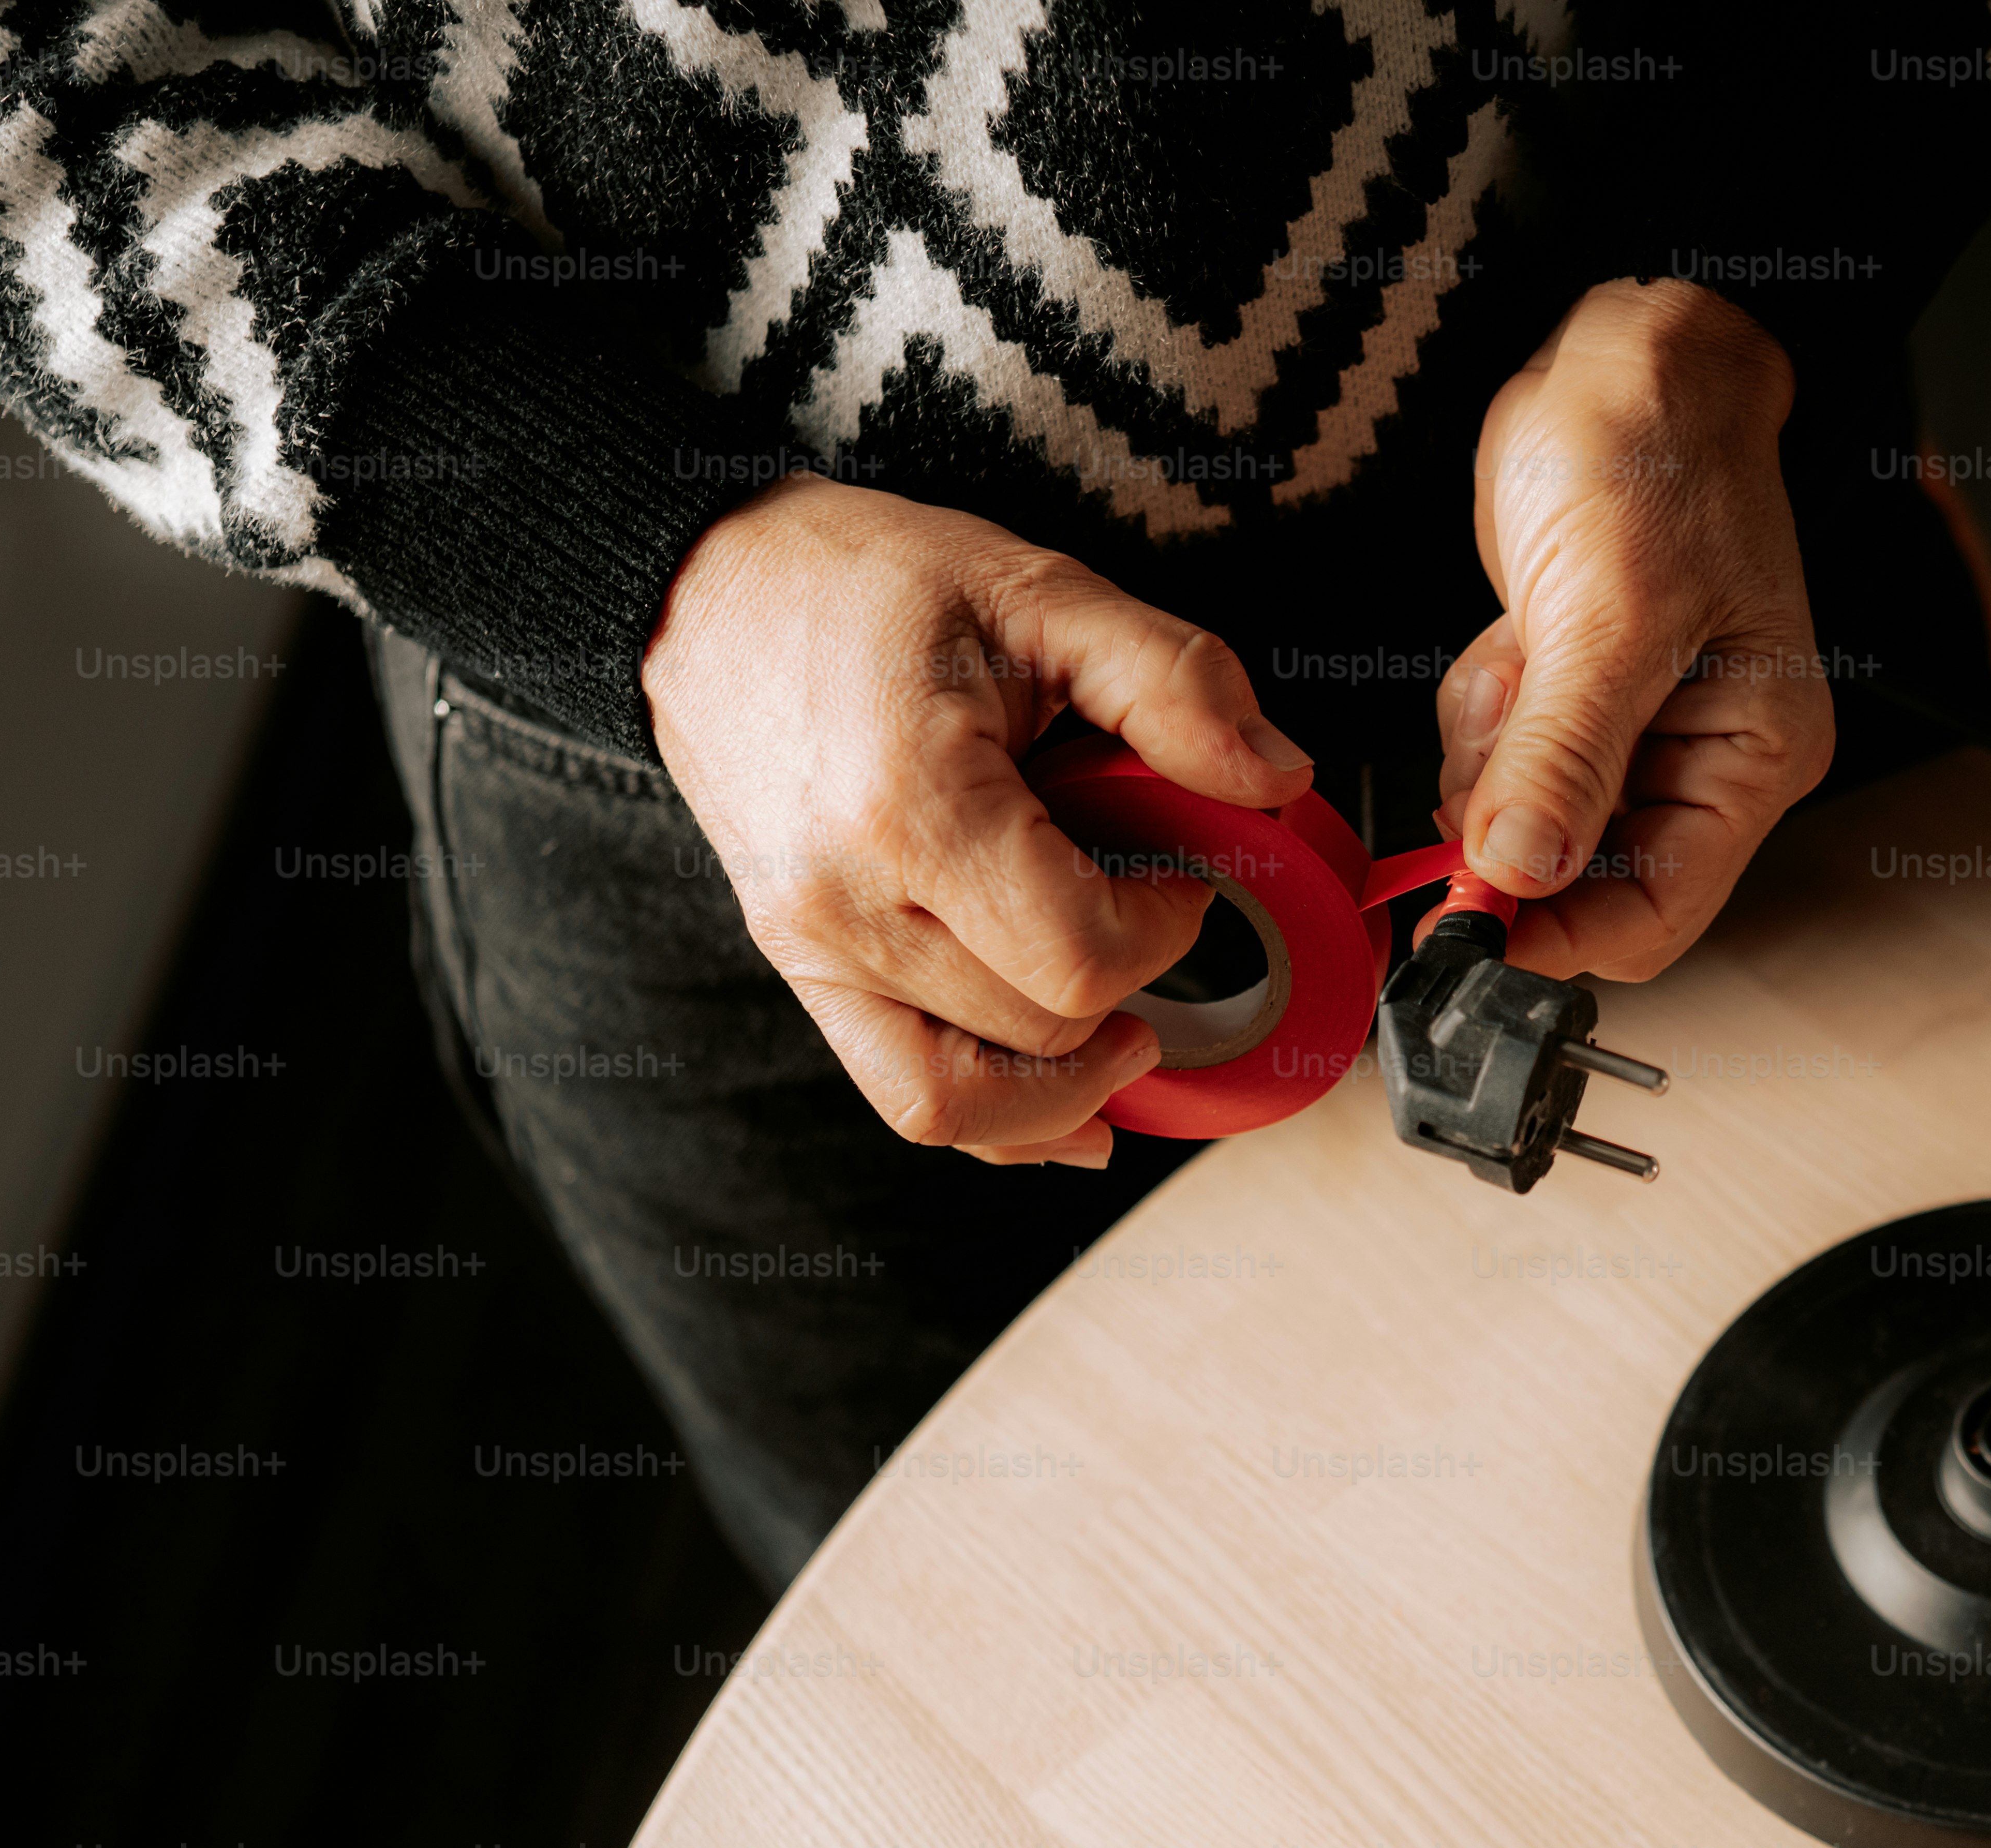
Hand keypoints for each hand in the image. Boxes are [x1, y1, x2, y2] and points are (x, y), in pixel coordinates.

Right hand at [641, 473, 1314, 1168]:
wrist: (714, 592)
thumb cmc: (868, 583)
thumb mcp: (1041, 593)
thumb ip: (1172, 684)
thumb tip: (1277, 777)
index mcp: (910, 807)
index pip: (1079, 955)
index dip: (1165, 929)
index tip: (1182, 871)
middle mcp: (846, 901)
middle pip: (1042, 1027)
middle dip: (1130, 980)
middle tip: (1149, 901)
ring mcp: (813, 951)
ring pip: (976, 1097)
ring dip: (1076, 1077)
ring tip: (1133, 1030)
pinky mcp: (803, 972)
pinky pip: (908, 1096)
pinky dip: (1002, 1121)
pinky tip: (1074, 1111)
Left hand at [1435, 279, 1835, 980]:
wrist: (1631, 353)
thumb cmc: (1659, 452)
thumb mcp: (1611, 615)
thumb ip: (1563, 759)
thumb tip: (1521, 875)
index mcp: (1754, 756)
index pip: (1653, 915)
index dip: (1555, 932)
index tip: (1465, 916)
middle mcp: (1702, 760)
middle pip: (1578, 875)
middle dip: (1512, 816)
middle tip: (1498, 723)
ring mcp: (1634, 730)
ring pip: (1521, 819)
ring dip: (1489, 751)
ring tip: (1519, 651)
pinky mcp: (1573, 693)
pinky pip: (1499, 754)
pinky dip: (1480, 710)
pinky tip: (1510, 638)